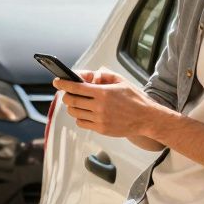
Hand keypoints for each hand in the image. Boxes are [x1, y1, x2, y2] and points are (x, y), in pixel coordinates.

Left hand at [53, 69, 169, 138]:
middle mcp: (99, 107)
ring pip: (74, 113)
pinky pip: (81, 123)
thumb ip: (102, 75)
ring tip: (77, 103)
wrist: (146, 118)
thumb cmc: (134, 98)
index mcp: (103, 92)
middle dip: (66, 96)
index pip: (76, 87)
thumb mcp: (120, 80)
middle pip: (71, 101)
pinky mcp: (101, 129)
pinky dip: (79, 117)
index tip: (57, 81)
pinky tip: (85, 113)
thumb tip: (87, 75)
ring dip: (72, 107)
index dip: (63, 84)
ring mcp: (99, 119)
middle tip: (68, 93)